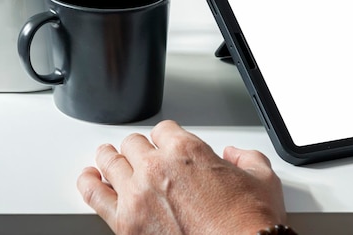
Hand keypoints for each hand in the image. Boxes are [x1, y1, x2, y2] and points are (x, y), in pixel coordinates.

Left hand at [77, 120, 286, 234]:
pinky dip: (90, 183)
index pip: (164, 129)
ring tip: (109, 158)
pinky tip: (90, 179)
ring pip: (111, 163)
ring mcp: (137, 195)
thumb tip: (236, 155)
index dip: (167, 136)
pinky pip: (95, 195)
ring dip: (111, 158)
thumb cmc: (247, 222)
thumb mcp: (262, 178)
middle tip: (140, 153)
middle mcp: (157, 168)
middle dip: (139, 147)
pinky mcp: (125, 223)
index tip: (166, 142)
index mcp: (187, 151)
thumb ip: (247, 158)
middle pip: (134, 144)